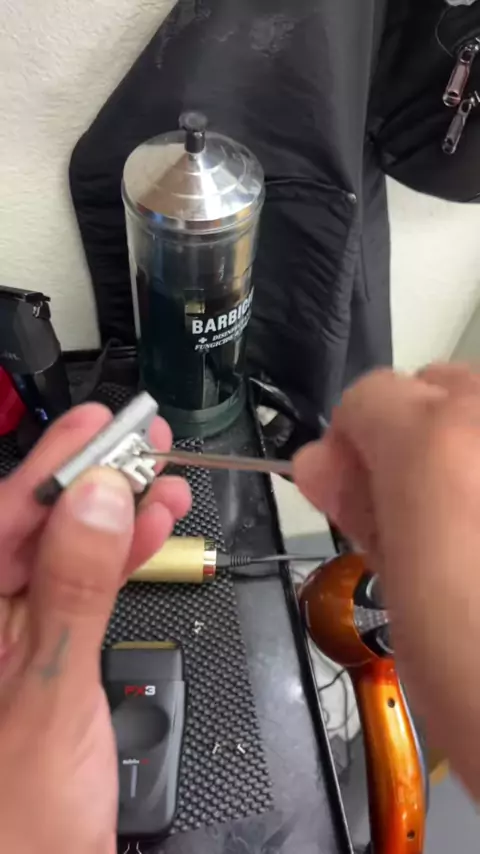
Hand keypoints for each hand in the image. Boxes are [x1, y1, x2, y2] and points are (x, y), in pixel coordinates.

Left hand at [0, 403, 190, 853]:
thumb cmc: (18, 820)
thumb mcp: (48, 693)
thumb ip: (73, 590)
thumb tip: (96, 501)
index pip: (1, 521)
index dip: (52, 467)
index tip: (99, 425)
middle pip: (32, 527)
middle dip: (89, 479)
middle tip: (139, 439)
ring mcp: (14, 633)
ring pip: (65, 551)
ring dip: (115, 513)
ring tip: (160, 475)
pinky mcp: (49, 649)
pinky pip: (83, 586)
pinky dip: (122, 557)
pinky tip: (152, 527)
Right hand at [294, 364, 479, 797]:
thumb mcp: (399, 593)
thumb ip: (356, 507)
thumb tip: (319, 464)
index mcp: (434, 447)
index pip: (367, 397)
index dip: (354, 449)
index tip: (358, 492)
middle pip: (436, 387)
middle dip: (416, 440)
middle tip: (421, 517)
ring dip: (469, 452)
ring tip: (474, 534)